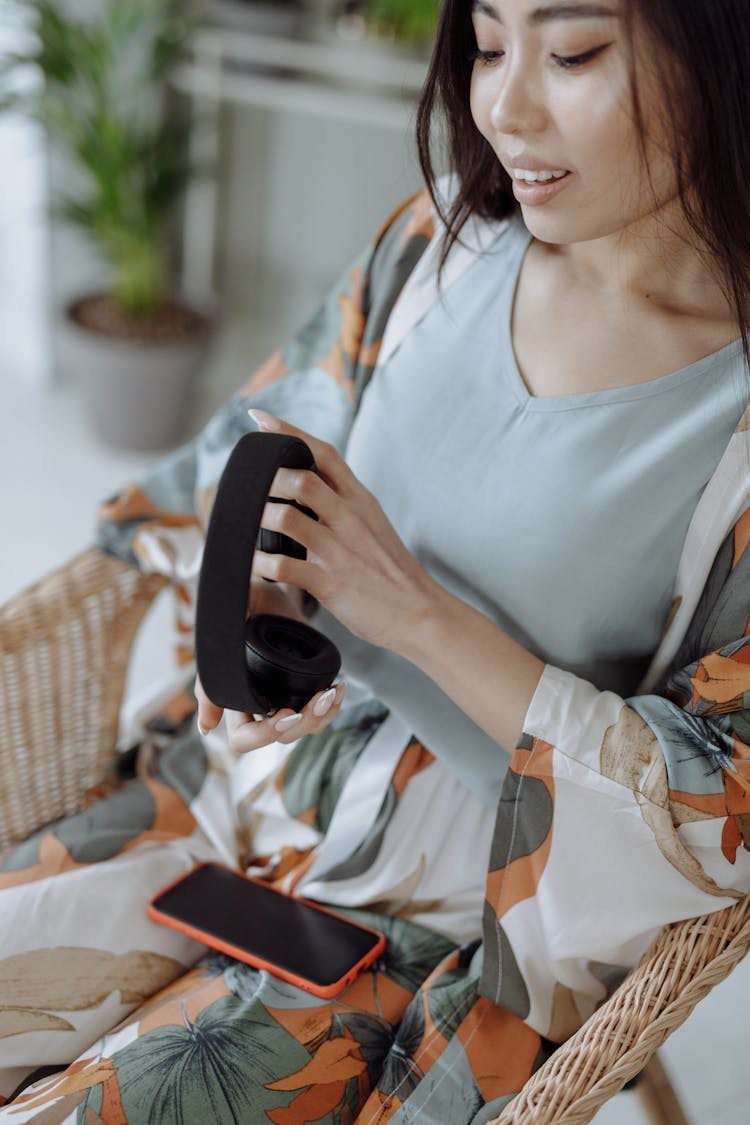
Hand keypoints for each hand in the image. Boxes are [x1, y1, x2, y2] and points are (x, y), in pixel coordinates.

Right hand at [195, 577, 345, 751]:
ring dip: (322, 716)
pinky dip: (333, 705)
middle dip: (303, 724)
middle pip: (281, 737)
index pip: (243, 738)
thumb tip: (206, 727)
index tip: (284, 713)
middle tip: (319, 700)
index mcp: (233, 698)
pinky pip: (322, 712)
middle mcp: (258, 704)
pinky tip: (339, 686)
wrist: (270, 587)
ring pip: (305, 728)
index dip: (265, 733)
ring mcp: (284, 697)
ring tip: (332, 691)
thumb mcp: (225, 627)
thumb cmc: (241, 605)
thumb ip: (212, 673)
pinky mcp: (305, 687)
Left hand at [248, 410, 436, 652]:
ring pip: (287, 520)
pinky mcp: (331, 583)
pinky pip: (285, 568)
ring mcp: (340, 550)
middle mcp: (349, 519)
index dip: (290, 433)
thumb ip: (343, 505)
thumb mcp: (373, 525)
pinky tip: (253, 565)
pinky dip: (261, 565)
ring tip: (244, 526)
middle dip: (266, 479)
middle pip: (301, 480)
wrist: (422, 613)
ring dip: (259, 520)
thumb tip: (309, 488)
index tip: (261, 419)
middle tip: (245, 489)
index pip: (324, 454)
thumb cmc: (392, 572)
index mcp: (360, 501)